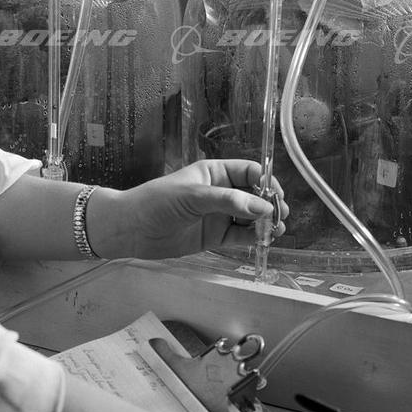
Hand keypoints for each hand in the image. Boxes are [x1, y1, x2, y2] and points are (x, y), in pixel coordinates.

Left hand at [92, 159, 288, 258]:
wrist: (130, 229)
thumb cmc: (157, 202)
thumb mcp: (193, 196)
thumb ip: (229, 201)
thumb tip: (263, 208)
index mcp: (215, 173)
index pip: (249, 171)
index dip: (266, 182)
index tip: (276, 196)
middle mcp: (221, 192)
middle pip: (254, 195)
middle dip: (270, 204)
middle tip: (280, 216)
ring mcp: (219, 215)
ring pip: (251, 217)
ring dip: (266, 222)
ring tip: (276, 230)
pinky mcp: (214, 237)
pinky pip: (240, 235)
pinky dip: (254, 237)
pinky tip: (264, 239)